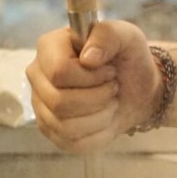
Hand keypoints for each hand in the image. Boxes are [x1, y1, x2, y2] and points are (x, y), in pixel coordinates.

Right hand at [26, 20, 157, 152]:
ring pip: (65, 125)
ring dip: (101, 115)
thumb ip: (108, 35)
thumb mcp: (127, 37)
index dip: (91, 76)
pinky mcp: (52, 131)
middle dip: (99, 97)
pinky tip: (104, 117)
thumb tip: (88, 57)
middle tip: (112, 86)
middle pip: (60, 101)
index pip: (59, 71)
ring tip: (110, 100)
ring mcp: (41, 105)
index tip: (109, 71)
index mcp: (49, 47)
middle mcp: (38, 76)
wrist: (138, 89)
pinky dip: (99, 132)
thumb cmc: (129, 59)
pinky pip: (72, 142)